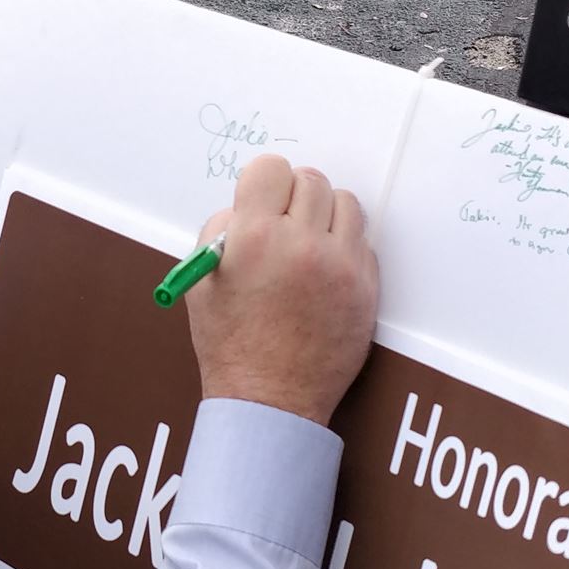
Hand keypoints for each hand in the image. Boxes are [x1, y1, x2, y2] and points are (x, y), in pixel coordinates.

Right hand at [184, 155, 379, 425]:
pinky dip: (345, 249)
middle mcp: (301, 244)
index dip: (264, 182)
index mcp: (254, 238)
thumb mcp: (202, 280)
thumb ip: (221, 230)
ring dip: (326, 215)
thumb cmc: (231, 343)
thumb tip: (249, 204)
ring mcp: (340, 266)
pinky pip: (363, 242)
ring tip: (309, 243)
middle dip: (294, 197)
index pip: (271, 169)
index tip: (263, 198)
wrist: (269, 400)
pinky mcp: (367, 287)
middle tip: (285, 221)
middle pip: (311, 181)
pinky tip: (324, 273)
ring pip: (346, 203)